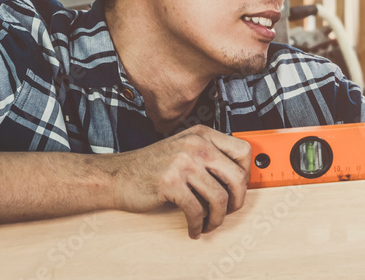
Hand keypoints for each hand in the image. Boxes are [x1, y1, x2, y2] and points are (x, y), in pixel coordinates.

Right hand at [107, 125, 251, 238]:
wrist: (118, 175)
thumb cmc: (153, 166)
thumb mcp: (185, 148)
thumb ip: (210, 155)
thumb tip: (239, 181)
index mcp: (203, 135)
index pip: (243, 151)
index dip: (247, 174)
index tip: (240, 188)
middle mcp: (196, 145)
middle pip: (237, 176)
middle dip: (238, 201)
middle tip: (229, 211)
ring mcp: (183, 163)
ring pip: (219, 197)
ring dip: (217, 218)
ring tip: (209, 224)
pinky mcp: (171, 183)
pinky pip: (196, 210)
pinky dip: (197, 225)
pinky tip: (194, 228)